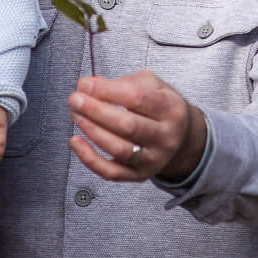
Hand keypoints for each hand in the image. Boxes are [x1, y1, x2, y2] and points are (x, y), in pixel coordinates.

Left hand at [68, 71, 206, 182]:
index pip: (137, 98)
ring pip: (118, 149)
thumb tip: (90, 86)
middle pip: (127, 125)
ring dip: (91, 130)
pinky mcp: (139, 175)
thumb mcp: (151, 85)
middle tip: (75, 100)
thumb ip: (122, 83)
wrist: (182, 137)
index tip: (85, 84)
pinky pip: (111, 172)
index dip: (106, 91)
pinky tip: (76, 141)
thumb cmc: (160, 107)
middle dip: (95, 111)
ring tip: (76, 114)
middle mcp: (165, 136)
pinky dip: (89, 158)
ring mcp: (153, 158)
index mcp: (171, 109)